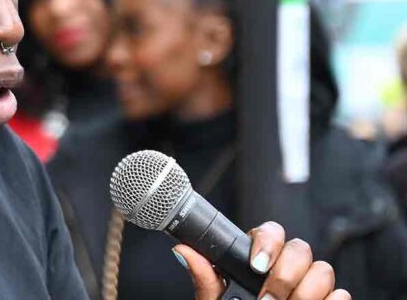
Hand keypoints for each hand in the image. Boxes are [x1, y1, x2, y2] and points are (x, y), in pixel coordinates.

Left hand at [177, 221, 349, 299]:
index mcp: (257, 263)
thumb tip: (184, 250)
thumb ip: (206, 280)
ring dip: (304, 292)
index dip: (267, 242)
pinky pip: (341, 295)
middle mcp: (286, 271)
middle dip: (284, 274)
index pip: (271, 232)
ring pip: (323, 270)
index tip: (257, 265)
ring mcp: (309, 287)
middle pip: (300, 248)